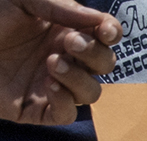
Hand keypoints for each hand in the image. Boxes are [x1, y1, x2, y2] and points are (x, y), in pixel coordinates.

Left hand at [0, 0, 115, 124]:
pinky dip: (65, 102)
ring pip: (90, 92)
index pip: (103, 37)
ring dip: (79, 78)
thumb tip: (102, 21)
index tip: (105, 30)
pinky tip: (50, 85)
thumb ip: (63, 8)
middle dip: (93, 54)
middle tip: (69, 42)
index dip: (110, 34)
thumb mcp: (25, 1)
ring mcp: (51, 85)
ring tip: (53, 63)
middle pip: (103, 65)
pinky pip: (66, 114)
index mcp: (64, 30)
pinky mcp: (35, 108)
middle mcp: (63, 58)